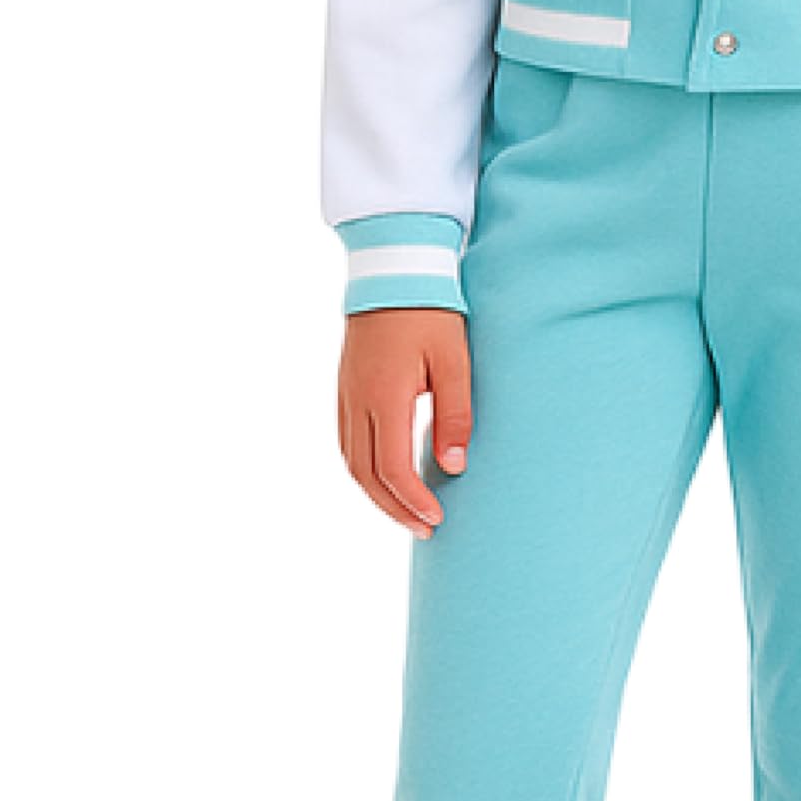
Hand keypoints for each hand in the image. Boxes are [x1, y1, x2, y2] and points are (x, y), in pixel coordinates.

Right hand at [336, 309, 473, 537]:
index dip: (412, 501)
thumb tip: (453, 467)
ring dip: (376, 494)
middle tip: (424, 530)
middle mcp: (356, 401)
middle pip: (365, 475)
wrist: (394, 270)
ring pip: (351, 462)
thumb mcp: (454, 362)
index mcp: (384, 397)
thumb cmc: (431, 313)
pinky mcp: (345, 388)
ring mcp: (345, 395)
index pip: (391, 468)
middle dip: (393, 509)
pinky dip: (364, 470)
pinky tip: (385, 478)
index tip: (437, 520)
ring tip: (405, 513)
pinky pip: (347, 442)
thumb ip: (455, 415)